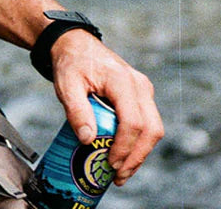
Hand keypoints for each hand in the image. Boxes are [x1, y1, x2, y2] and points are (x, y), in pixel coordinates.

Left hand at [49, 30, 163, 185]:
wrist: (76, 44)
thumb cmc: (71, 63)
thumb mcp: (66, 84)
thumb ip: (76, 110)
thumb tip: (88, 140)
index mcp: (121, 80)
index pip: (133, 121)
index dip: (124, 147)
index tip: (110, 164)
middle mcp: (139, 84)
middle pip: (151, 128)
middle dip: (137, 157)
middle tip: (118, 176)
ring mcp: (143, 90)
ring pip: (153, 129)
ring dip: (140, 153)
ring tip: (120, 172)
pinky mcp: (141, 96)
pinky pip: (147, 124)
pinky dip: (139, 143)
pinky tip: (124, 156)